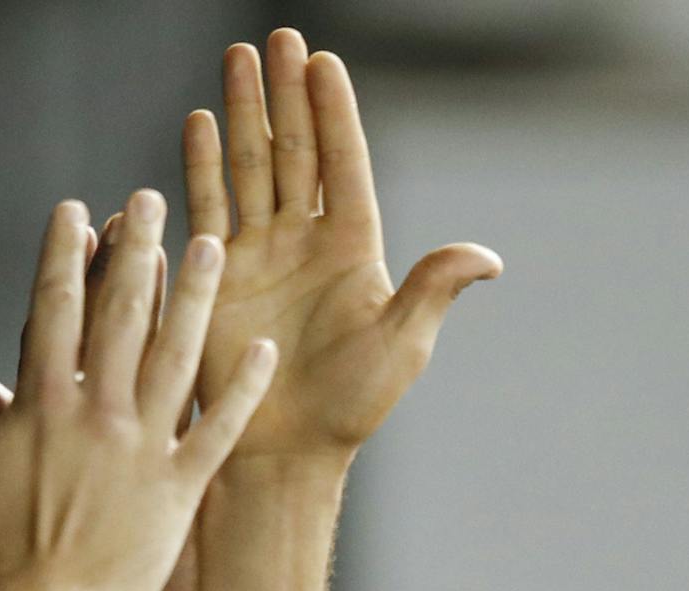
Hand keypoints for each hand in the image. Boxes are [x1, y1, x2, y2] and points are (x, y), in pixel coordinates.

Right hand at [0, 192, 275, 590]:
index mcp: (40, 404)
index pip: (54, 310)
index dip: (65, 254)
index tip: (77, 209)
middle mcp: (97, 413)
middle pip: (121, 314)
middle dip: (136, 250)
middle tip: (152, 200)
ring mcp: (143, 449)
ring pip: (176, 355)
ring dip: (195, 296)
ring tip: (213, 244)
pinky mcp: (179, 490)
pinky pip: (218, 431)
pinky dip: (241, 391)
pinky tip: (263, 354)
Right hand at [185, 31, 500, 466]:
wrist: (283, 451)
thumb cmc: (349, 406)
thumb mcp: (401, 345)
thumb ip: (433, 290)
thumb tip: (487, 256)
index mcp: (353, 249)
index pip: (343, 164)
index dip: (333, 114)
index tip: (325, 63)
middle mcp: (305, 242)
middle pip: (294, 151)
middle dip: (286, 95)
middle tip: (279, 39)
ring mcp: (259, 256)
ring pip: (251, 167)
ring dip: (245, 113)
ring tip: (238, 58)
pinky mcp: (219, 278)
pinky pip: (211, 208)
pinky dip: (205, 166)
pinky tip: (202, 122)